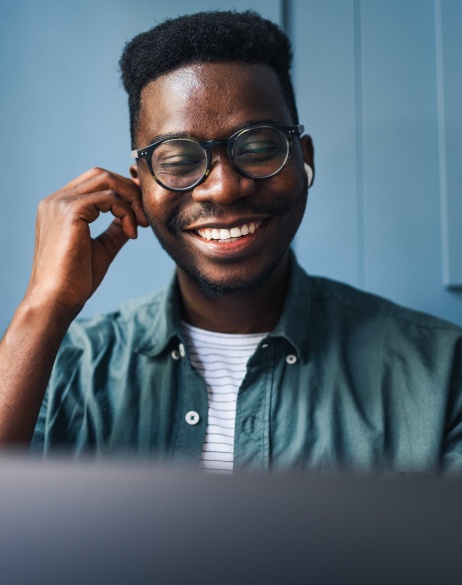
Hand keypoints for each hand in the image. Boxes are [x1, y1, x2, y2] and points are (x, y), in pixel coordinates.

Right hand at [24, 167, 148, 317]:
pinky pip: (109, 198)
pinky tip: (131, 233)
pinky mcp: (70, 211)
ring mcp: (60, 203)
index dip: (123, 191)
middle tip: (144, 218)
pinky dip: (126, 212)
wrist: (57, 300)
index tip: (141, 212)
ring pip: (106, 180)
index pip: (95, 182)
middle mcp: (56, 200)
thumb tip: (131, 218)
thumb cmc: (75, 281)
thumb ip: (115, 229)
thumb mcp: (101, 248)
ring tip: (140, 225)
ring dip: (131, 200)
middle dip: (130, 191)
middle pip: (102, 175)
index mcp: (58, 207)